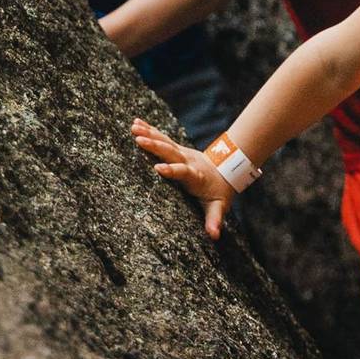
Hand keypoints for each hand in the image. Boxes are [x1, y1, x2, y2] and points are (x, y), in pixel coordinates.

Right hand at [131, 118, 234, 239]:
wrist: (226, 170)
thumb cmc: (219, 192)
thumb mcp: (219, 207)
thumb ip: (215, 220)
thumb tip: (214, 236)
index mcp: (195, 176)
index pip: (183, 171)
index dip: (172, 169)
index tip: (158, 168)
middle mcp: (187, 161)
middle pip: (171, 152)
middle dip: (156, 146)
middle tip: (139, 139)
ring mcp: (182, 153)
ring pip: (165, 141)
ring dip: (149, 133)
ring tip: (133, 127)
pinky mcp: (177, 149)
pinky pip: (162, 138)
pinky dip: (150, 129)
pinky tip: (136, 122)